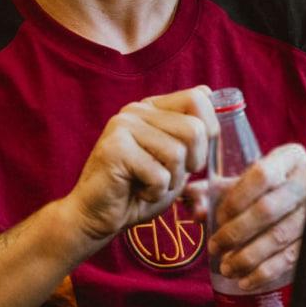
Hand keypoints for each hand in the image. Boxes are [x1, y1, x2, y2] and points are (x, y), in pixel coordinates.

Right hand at [63, 86, 217, 243]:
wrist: (97, 215)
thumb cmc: (137, 190)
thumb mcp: (174, 160)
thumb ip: (190, 131)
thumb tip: (207, 91)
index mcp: (152, 107)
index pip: (197, 99)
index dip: (209, 132)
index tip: (191, 156)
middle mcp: (136, 110)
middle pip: (194, 129)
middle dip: (192, 163)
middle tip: (168, 176)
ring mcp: (123, 126)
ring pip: (177, 153)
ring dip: (171, 181)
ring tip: (150, 184)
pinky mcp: (115, 149)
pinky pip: (158, 174)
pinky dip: (154, 192)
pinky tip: (137, 191)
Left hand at [185, 143, 305, 290]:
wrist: (301, 201)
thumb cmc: (265, 190)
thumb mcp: (242, 183)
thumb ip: (211, 192)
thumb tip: (193, 207)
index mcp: (288, 158)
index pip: (261, 175)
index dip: (236, 198)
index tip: (218, 217)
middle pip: (268, 209)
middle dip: (236, 232)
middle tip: (215, 247)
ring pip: (280, 236)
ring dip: (249, 256)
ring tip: (227, 267)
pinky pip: (292, 258)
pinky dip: (266, 271)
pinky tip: (246, 280)